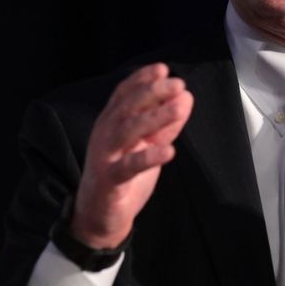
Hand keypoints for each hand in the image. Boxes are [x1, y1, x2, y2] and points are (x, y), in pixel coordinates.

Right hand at [70, 63, 192, 248]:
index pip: (124, 93)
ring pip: (128, 131)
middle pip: (127, 107)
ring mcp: (105, 156)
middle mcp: (105, 134)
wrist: (98, 217)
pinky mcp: (110, 181)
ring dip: (155, 118)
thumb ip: (164, 125)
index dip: (141, 79)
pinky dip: (148, 157)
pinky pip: (128, 166)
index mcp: (111, 122)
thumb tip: (185, 99)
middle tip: (177, 83)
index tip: (162, 68)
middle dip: (152, 92)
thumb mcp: (146, 145)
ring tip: (178, 108)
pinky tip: (169, 151)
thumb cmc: (123, 176)